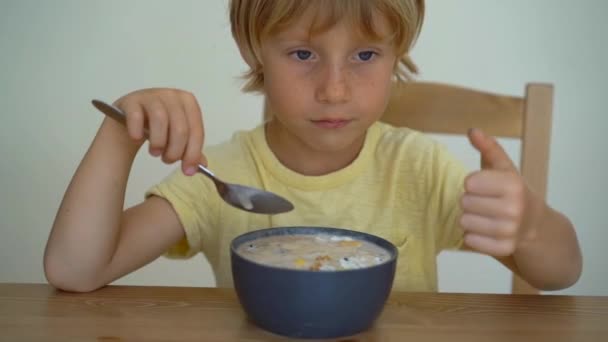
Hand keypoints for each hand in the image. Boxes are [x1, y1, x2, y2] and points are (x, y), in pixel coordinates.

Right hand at [113, 88, 206, 174]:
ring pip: (160, 119)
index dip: (193, 153)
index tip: (188, 171)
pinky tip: (136, 140)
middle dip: (175, 151)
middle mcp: (172, 95)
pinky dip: (137, 131)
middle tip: (168, 160)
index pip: (196, 130)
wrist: (134, 116)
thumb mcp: (178, 136)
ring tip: (155, 153)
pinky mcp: (132, 100)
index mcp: (189, 102)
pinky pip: (136, 116)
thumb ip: (191, 150)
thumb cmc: (161, 126)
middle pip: (180, 128)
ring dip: (158, 142)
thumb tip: (202, 166)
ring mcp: (151, 95)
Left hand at [460, 128, 538, 256]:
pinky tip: (487, 231)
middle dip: (471, 202)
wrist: (538, 226)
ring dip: (470, 219)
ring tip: (486, 217)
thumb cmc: (514, 192)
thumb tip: (472, 130)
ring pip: (464, 222)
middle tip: (486, 203)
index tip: (485, 186)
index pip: (469, 183)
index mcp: (513, 184)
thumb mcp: (505, 168)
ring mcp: (510, 231)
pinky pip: (470, 240)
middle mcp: (513, 208)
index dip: (473, 184)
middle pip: (464, 203)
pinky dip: (474, 236)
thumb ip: (488, 148)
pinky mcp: (503, 248)